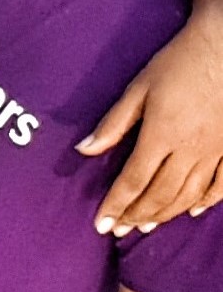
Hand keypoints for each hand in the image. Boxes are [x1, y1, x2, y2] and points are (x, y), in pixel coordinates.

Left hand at [79, 14, 222, 232]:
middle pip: (160, 194)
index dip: (115, 205)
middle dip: (136, 215)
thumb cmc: (178, 62)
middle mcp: (190, 150)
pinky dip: (205, 202)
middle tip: (119, 229)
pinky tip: (190, 212)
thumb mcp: (138, 89)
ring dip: (165, 214)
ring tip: (145, 225)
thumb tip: (83, 150)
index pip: (133, 181)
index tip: (101, 224)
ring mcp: (216, 152)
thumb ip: (113, 124)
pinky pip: (221, 185)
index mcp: (161, 135)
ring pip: (189, 195)